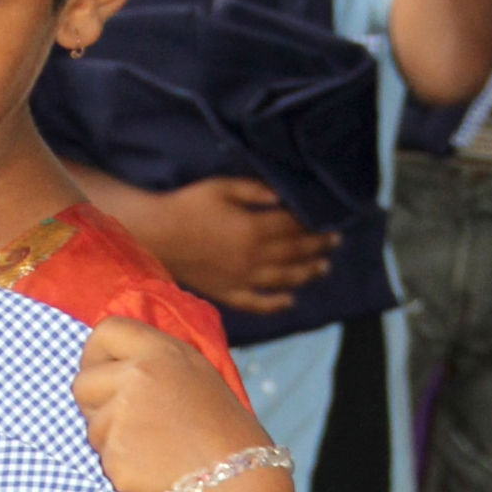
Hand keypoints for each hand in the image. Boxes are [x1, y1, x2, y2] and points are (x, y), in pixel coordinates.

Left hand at [74, 317, 282, 491]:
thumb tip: (115, 360)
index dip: (96, 354)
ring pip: (92, 426)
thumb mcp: (196, 375)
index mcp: (160, 352)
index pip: (106, 331)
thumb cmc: (223, 430)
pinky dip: (123, 467)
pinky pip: (104, 459)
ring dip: (112, 439)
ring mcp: (122, 418)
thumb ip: (154, 361)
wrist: (236, 484)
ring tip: (154, 448)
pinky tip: (154, 469)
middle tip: (124, 419)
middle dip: (94, 403)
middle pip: (82, 383)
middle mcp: (136, 378)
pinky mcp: (115, 456)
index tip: (103, 372)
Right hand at [136, 176, 336, 313]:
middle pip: (294, 252)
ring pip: (283, 279)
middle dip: (318, 246)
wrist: (156, 234)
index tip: (331, 220)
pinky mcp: (227, 292)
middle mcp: (253, 257)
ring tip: (323, 268)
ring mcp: (241, 278)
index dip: (314, 224)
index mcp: (253, 228)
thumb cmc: (188, 205)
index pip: (293, 227)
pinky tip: (290, 301)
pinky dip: (276, 304)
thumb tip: (284, 197)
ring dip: (307, 273)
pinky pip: (257, 303)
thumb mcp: (222, 187)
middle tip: (336, 241)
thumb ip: (255, 191)